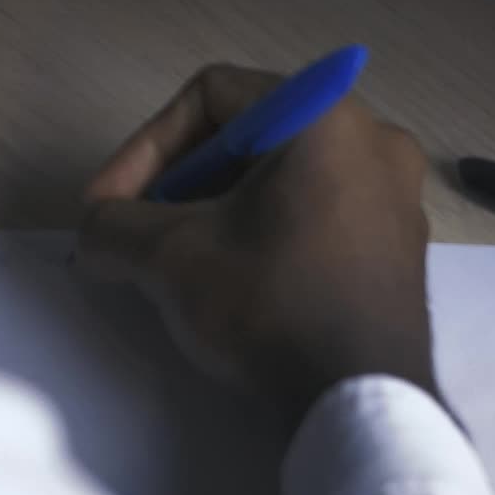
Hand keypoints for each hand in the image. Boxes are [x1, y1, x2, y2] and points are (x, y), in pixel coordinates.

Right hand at [80, 63, 435, 433]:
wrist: (363, 399)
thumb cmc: (271, 305)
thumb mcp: (172, 257)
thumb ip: (114, 226)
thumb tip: (94, 232)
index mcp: (325, 116)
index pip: (211, 95)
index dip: (145, 147)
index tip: (110, 206)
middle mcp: (375, 139)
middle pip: (250, 134)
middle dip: (180, 182)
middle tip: (140, 234)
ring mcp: (397, 196)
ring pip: (285, 179)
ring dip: (219, 211)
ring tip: (179, 264)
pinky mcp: (400, 247)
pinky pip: (319, 215)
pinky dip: (267, 234)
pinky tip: (235, 284)